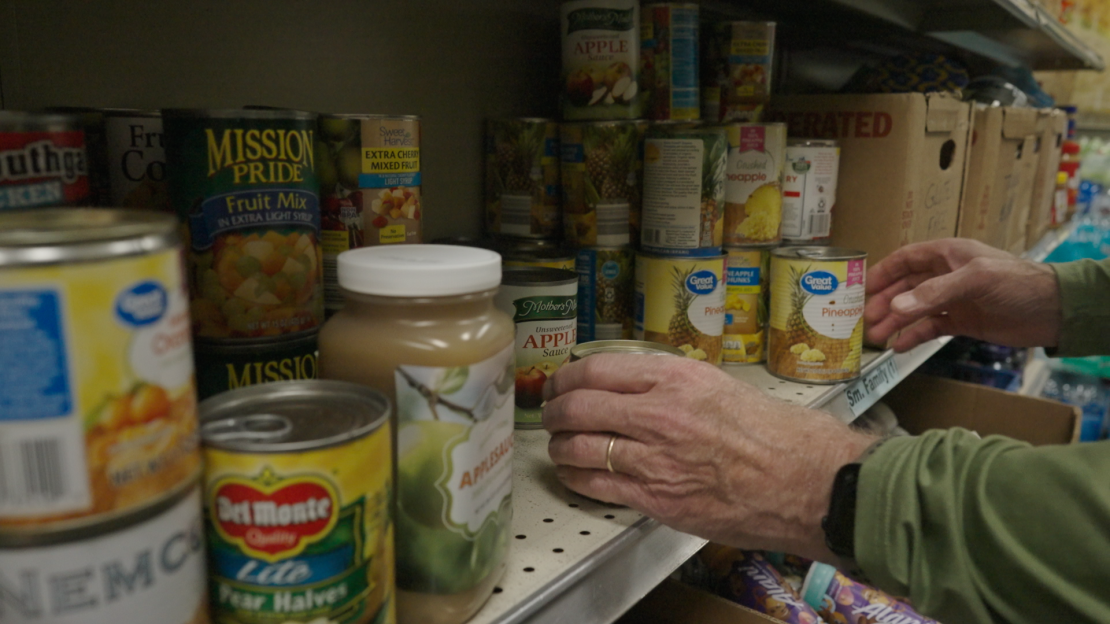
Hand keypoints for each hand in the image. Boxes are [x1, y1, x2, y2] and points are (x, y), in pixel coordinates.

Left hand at [542, 354, 875, 561]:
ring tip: (559, 444)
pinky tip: (575, 473)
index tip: (561, 382)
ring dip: (560, 445)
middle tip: (551, 412)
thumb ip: (672, 385)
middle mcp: (660, 413)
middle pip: (577, 406)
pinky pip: (597, 484)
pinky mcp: (657, 499)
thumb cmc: (777, 436)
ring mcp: (655, 459)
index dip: (567, 377)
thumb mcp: (721, 386)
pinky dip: (576, 477)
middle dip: (554, 410)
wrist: (807, 482)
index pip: (596, 369)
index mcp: (676, 377)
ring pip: (579, 446)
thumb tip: (634, 386)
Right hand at [865, 239, 1061, 351]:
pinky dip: (915, 336)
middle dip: (884, 303)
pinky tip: (901, 347)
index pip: (906, 259)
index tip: (862, 289)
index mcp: (948, 254)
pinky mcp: (963, 322)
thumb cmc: (1019, 283)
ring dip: (895, 322)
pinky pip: (931, 328)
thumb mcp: (975, 280)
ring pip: (915, 310)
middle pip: (905, 288)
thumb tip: (896, 308)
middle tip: (865, 320)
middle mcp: (947, 275)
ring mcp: (954, 300)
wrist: (1053, 311)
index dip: (882, 273)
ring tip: (878, 337)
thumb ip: (934, 294)